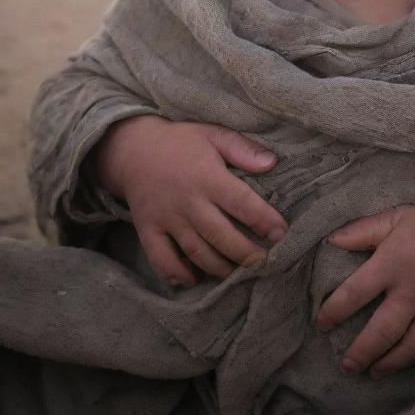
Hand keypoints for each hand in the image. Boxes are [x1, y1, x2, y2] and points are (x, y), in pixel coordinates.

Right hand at [89, 115, 286, 286]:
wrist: (134, 149)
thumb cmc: (181, 142)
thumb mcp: (213, 134)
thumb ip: (243, 149)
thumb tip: (272, 163)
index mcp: (207, 176)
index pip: (241, 202)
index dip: (264, 220)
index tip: (281, 234)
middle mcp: (188, 201)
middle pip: (221, 236)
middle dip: (247, 254)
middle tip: (265, 263)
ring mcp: (167, 218)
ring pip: (196, 252)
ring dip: (220, 268)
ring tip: (239, 274)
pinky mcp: (148, 230)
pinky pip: (161, 260)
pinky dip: (177, 274)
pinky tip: (194, 279)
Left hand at [316, 192, 414, 378]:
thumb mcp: (397, 217)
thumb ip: (363, 230)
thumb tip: (330, 240)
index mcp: (393, 264)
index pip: (355, 293)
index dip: (334, 311)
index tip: (322, 324)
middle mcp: (413, 292)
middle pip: (382, 332)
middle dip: (361, 353)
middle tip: (347, 367)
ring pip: (410, 347)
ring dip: (391, 363)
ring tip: (375, 372)